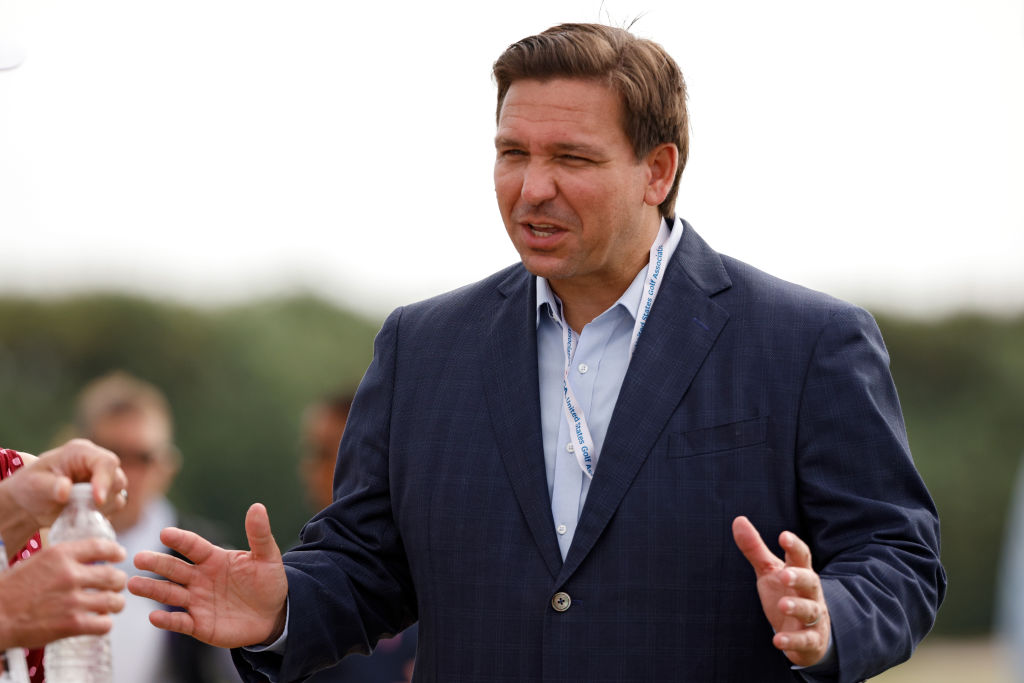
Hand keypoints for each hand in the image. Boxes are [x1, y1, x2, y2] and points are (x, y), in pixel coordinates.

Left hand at [0, 439, 126, 553]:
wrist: (29, 505)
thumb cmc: (29, 488)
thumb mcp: (33, 485)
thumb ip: (50, 486)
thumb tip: (65, 489)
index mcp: (81, 452)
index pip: (106, 462)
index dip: (105, 480)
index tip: (97, 500)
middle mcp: (96, 463)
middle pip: (117, 478)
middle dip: (103, 497)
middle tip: (81, 511)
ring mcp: (103, 479)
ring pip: (118, 494)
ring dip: (101, 507)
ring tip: (75, 512)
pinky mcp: (106, 495)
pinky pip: (114, 506)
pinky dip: (101, 514)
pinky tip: (82, 515)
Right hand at [0, 538, 125, 649]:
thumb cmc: (11, 590)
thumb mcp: (37, 562)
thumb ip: (64, 560)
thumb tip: (90, 559)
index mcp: (61, 555)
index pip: (102, 546)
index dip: (116, 551)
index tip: (121, 556)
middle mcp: (70, 575)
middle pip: (114, 575)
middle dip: (118, 581)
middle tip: (116, 586)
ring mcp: (72, 600)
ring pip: (114, 600)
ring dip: (115, 603)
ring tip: (111, 605)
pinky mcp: (72, 624)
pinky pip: (104, 624)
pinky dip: (104, 623)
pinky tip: (97, 622)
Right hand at [128, 502, 288, 648]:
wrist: (275, 615)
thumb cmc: (269, 582)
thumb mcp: (267, 557)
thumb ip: (259, 534)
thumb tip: (258, 506)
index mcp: (213, 559)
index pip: (193, 547)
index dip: (180, 540)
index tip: (165, 533)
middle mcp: (200, 578)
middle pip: (174, 569)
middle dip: (157, 563)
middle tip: (138, 558)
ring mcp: (197, 601)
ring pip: (170, 594)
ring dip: (152, 589)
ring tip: (134, 584)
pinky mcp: (199, 625)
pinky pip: (180, 622)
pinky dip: (168, 620)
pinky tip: (154, 617)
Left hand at [732, 515, 830, 667]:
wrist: (808, 632)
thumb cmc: (786, 593)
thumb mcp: (769, 571)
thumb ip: (754, 548)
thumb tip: (738, 519)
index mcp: (799, 572)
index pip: (801, 556)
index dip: (794, 546)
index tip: (783, 536)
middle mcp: (810, 593)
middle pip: (810, 581)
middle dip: (799, 577)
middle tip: (785, 574)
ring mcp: (813, 616)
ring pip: (810, 610)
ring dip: (797, 607)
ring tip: (783, 605)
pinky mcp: (811, 640)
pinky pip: (805, 640)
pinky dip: (793, 640)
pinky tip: (778, 641)